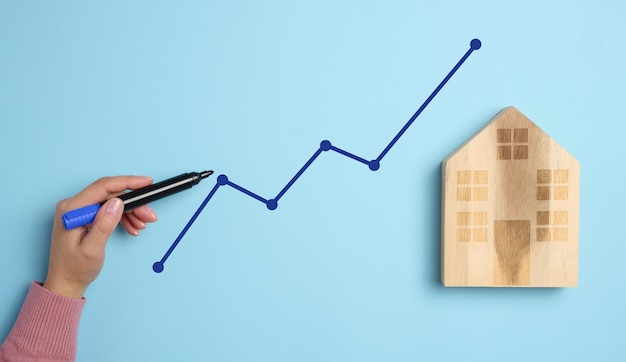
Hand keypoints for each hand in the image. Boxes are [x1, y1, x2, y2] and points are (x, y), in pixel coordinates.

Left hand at [43, 176, 158, 298]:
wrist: (65, 282)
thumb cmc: (74, 269)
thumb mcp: (92, 249)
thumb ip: (104, 225)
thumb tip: (117, 203)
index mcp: (72, 209)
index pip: (103, 187)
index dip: (128, 182)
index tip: (146, 182)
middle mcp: (73, 206)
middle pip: (110, 194)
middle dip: (133, 203)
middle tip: (149, 215)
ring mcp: (79, 210)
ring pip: (112, 202)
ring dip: (130, 211)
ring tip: (142, 224)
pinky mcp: (85, 216)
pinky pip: (108, 210)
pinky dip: (123, 217)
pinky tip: (132, 226)